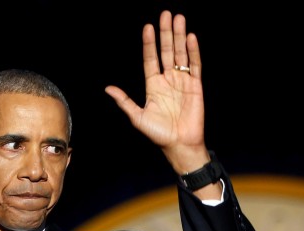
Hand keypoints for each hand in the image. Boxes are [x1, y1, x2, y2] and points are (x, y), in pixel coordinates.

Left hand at [105, 10, 208, 173]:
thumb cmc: (158, 133)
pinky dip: (193, 52)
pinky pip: (195, 65)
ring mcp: (182, 81)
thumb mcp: (137, 116)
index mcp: (153, 85)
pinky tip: (190, 37)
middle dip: (166, 33)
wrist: (179, 144)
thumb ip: (124, 101)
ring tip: (178, 18)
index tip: (147, 27)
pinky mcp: (196, 86)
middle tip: (165, 14)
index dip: (149, 43)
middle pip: (167, 51)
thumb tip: (107, 88)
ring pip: (181, 54)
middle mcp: (168, 80)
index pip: (150, 59)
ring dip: (179, 36)